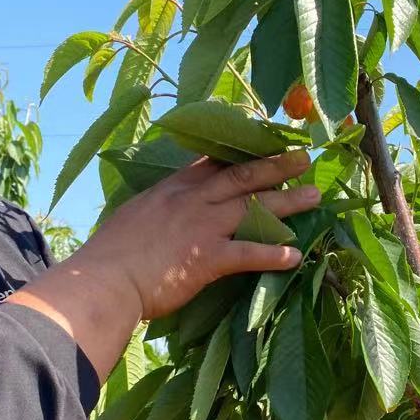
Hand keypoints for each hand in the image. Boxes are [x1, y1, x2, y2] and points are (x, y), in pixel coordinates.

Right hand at [92, 151, 315, 320]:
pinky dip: (274, 254)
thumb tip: (162, 212)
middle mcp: (193, 201)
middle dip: (276, 165)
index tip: (265, 138)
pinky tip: (295, 257)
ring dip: (289, 202)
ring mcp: (203, 227)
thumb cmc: (110, 256)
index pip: (212, 161)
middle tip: (304, 158)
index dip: (242, 149)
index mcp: (173, 190)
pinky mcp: (208, 258)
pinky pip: (249, 253)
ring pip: (255, 207)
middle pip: (243, 176)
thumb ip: (156, 209)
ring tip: (315, 198)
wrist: (103, 281)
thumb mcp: (134, 217)